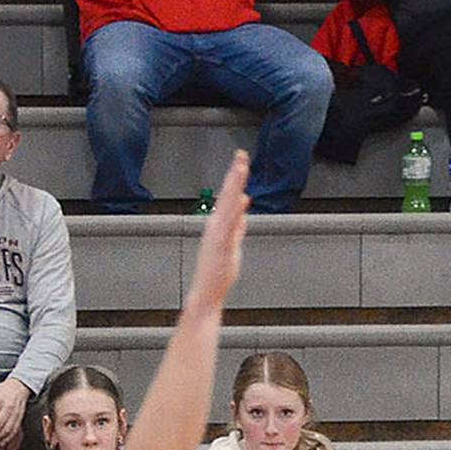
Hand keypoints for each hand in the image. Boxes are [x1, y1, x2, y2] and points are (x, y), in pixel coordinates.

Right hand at [185, 149, 249, 314]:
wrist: (206, 293)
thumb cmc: (217, 272)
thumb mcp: (232, 244)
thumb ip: (238, 226)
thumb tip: (243, 211)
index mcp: (218, 225)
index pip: (228, 197)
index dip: (234, 178)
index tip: (240, 161)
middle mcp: (216, 226)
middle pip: (227, 196)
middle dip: (234, 175)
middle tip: (241, 156)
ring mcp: (218, 235)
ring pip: (227, 205)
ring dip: (233, 187)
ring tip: (240, 170)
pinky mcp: (221, 246)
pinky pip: (229, 225)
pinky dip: (235, 212)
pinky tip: (241, 201)